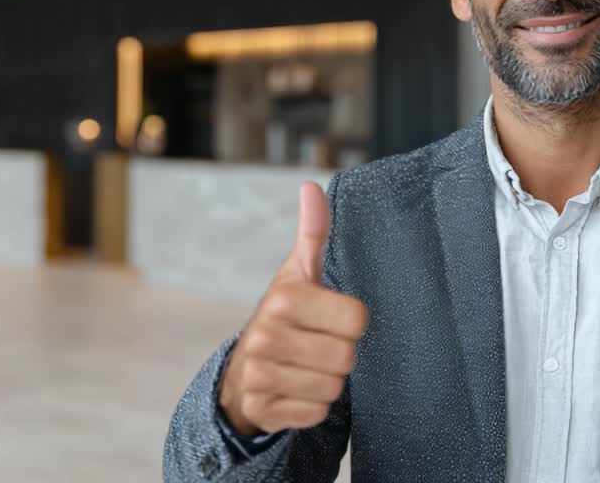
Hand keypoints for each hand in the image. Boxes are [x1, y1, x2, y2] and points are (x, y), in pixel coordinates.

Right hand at [218, 182, 368, 435]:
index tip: (328, 319)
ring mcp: (260, 375)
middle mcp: (266, 335)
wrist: (242, 371)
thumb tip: (311, 186)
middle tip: (316, 345)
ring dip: (326, 381)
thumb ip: (313, 232)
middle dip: (339, 355)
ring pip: (333, 387)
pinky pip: (316, 413)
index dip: (349, 322)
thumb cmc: (284, 316)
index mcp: (283, 298)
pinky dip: (311, 406)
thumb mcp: (298, 273)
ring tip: (303, 366)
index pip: (357, 319)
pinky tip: (293, 389)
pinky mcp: (261, 409)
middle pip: (347, 357)